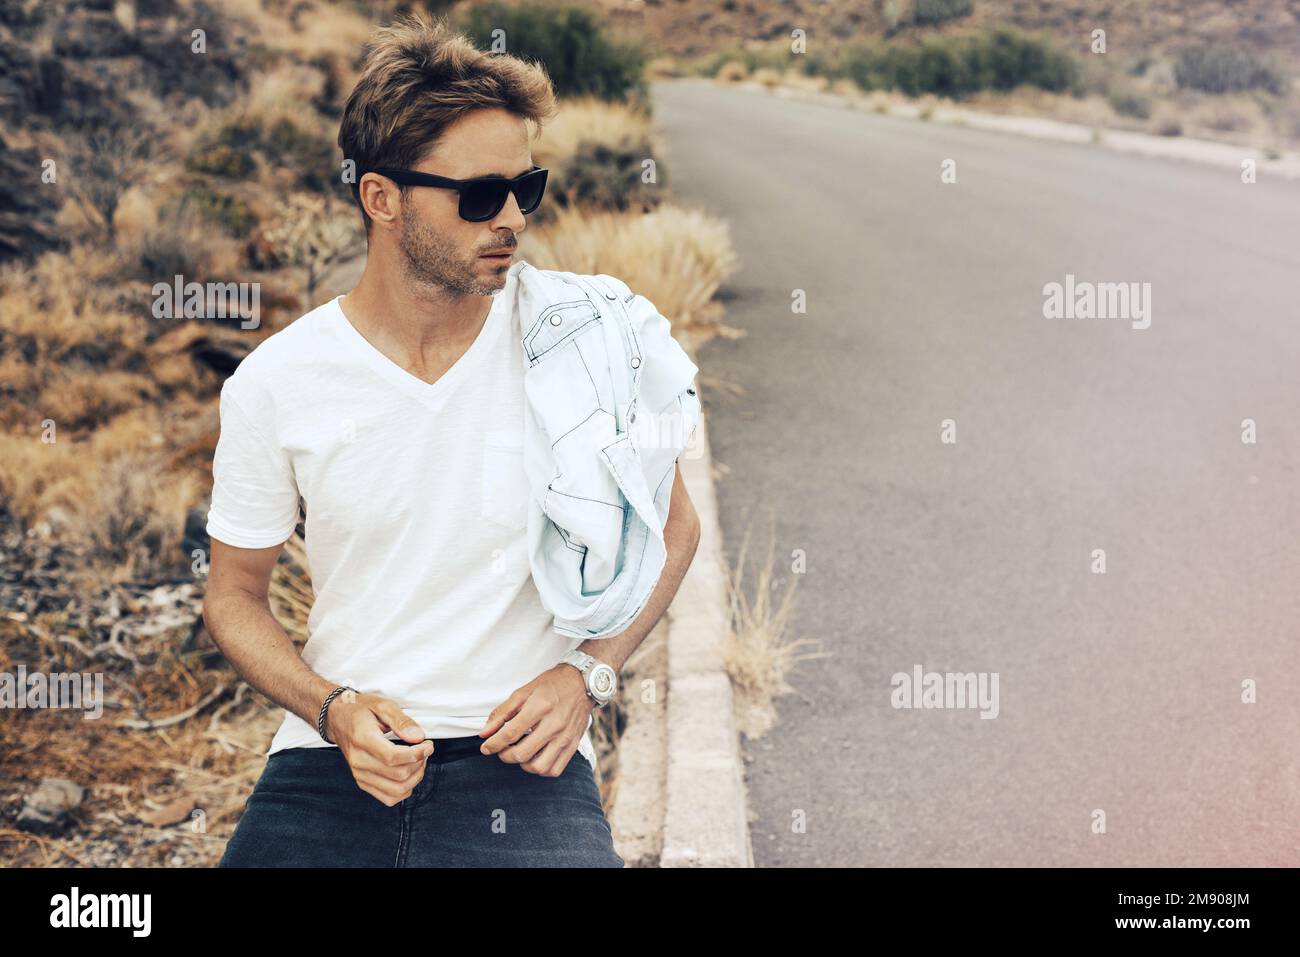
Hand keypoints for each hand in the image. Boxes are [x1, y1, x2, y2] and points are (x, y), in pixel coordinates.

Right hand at [325, 691, 434, 805]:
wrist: (338, 719)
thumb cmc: (360, 710)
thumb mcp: (382, 705)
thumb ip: (401, 721)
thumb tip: (419, 736)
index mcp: (362, 739)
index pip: (393, 757)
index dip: (417, 754)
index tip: (428, 745)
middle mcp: (359, 761)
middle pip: (398, 775)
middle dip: (419, 763)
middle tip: (424, 749)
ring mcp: (359, 775)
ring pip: (396, 791)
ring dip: (415, 778)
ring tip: (418, 761)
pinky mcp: (362, 782)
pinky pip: (388, 798)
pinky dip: (404, 790)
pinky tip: (409, 774)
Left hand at [478, 665, 593, 776]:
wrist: (583, 683)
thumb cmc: (551, 685)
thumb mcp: (523, 691)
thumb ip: (502, 712)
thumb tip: (485, 733)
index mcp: (540, 707)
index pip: (511, 733)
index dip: (493, 744)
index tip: (486, 748)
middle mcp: (554, 724)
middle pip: (522, 753)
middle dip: (505, 755)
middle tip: (502, 749)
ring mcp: (565, 737)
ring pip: (538, 767)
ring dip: (523, 764)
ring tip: (519, 753)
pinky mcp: (573, 745)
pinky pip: (554, 770)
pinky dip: (541, 769)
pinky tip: (535, 758)